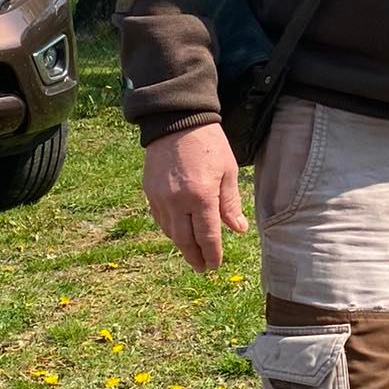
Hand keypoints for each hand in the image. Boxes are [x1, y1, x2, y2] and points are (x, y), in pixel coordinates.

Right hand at [142, 123, 248, 271]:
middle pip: (185, 240)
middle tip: (203, 268)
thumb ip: (230, 203)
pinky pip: (160, 219)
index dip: (212, 254)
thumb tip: (238, 229)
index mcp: (201, 197)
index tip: (215, 264)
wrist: (176, 121)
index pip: (207, 236)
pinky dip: (170, 230)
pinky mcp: (150, 192)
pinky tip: (178, 233)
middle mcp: (178, 202)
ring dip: (182, 246)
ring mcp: (160, 198)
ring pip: (170, 232)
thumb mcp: (227, 171)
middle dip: (195, 257)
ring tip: (192, 254)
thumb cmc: (208, 144)